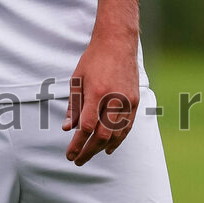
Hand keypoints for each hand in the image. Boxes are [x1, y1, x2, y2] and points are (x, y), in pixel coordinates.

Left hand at [63, 33, 139, 165]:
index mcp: (96, 93)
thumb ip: (73, 106)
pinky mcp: (135, 100)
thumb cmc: (94, 60)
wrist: (117, 42)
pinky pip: (127, 126)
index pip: (86, 127)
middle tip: (78, 160)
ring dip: (103, 148)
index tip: (69, 154)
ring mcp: (127, 101)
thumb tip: (67, 129)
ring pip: (117, 134)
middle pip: (102, 135)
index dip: (77, 144)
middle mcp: (113, 99)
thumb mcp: (77, 80)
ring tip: (91, 155)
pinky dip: (119, 139)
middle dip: (88, 151)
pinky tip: (110, 147)